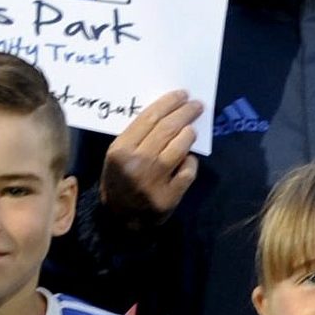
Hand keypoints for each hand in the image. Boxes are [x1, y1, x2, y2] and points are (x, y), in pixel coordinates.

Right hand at [98, 90, 201, 217]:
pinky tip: (187, 159)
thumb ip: (137, 137)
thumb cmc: (119, 182)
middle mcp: (138, 162)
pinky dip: (190, 162)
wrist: (120, 220)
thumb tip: (166, 114)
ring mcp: (154, 180)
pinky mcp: (169, 196)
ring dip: (189, 134)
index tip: (182, 95)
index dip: (169, 103)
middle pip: (167, 128)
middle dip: (185, 113)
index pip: (149, 117)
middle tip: (196, 105)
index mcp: (121, 149)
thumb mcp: (117, 157)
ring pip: (180, 147)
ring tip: (192, 129)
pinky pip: (188, 171)